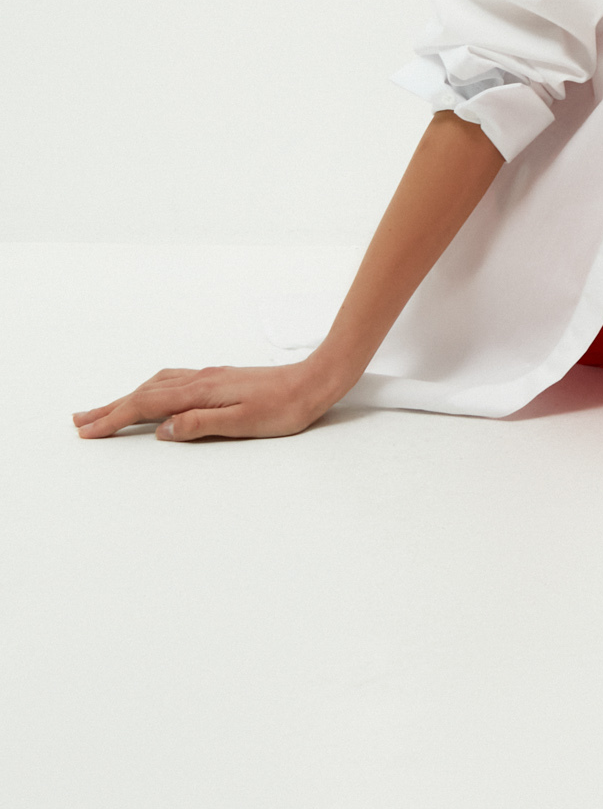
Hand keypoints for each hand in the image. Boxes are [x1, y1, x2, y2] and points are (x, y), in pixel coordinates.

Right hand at [72, 359, 346, 441]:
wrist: (316, 381)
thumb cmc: (286, 407)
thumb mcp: (244, 423)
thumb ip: (201, 425)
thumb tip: (163, 430)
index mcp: (202, 391)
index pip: (147, 405)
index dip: (115, 418)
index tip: (89, 431)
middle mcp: (201, 379)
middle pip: (145, 392)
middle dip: (111, 407)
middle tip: (80, 421)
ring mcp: (210, 377)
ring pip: (157, 385)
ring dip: (128, 397)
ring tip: (106, 410)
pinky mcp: (220, 379)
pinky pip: (172, 382)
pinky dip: (150, 390)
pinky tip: (152, 396)